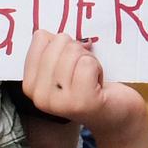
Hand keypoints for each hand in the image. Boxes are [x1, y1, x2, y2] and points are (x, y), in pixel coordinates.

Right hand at [22, 28, 147, 140]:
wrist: (116, 114)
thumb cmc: (91, 85)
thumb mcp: (64, 67)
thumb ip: (52, 50)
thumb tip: (43, 34)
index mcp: (30, 85)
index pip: (40, 39)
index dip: (63, 43)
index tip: (71, 60)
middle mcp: (39, 96)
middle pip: (59, 43)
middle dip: (78, 50)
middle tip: (84, 70)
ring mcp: (59, 102)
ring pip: (74, 52)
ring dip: (90, 60)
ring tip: (92, 78)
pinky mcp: (81, 102)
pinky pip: (87, 63)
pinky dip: (98, 68)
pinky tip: (99, 84)